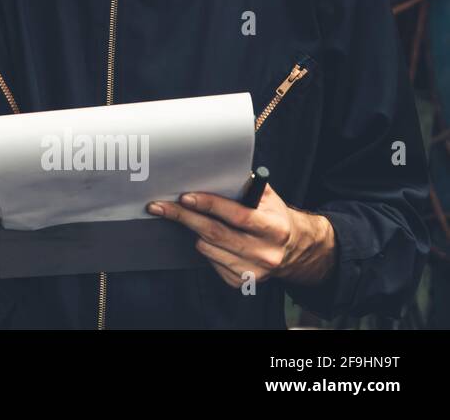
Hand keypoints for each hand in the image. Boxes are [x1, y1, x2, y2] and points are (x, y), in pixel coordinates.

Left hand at [147, 183, 336, 287]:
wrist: (295, 249)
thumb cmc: (274, 216)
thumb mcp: (268, 197)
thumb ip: (245, 185)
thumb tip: (211, 172)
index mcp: (274, 228)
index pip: (237, 216)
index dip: (209, 205)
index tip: (185, 197)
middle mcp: (265, 252)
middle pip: (215, 234)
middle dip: (184, 217)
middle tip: (160, 206)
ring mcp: (254, 271)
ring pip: (208, 249)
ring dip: (195, 232)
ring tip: (191, 219)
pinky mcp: (242, 282)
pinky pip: (211, 262)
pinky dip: (206, 248)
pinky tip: (211, 239)